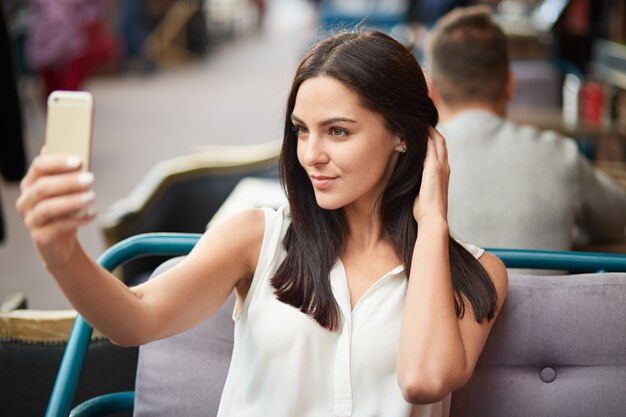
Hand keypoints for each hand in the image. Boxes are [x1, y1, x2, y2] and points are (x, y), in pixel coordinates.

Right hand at [15, 149, 95, 266]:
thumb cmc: (66, 210)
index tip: (78, 160)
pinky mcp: (40, 237)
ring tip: (92, 197)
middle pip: (43, 187)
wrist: (62, 243)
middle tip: (90, 179)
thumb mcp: (68, 191)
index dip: (58, 162)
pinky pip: (57, 227)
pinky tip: (92, 214)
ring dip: (72, 201)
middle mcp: (26, 200)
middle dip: (68, 182)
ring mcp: (31, 219)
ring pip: (48, 207)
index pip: (39, 167)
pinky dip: (77, 220)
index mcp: (31, 183)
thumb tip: (67, 147)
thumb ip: (68, 172)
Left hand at [413, 128, 449, 223]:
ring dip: (428, 129)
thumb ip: (418, 181)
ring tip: (418, 120)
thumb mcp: (421, 191)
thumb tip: (406, 177)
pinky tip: (417, 130)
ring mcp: (441, 166)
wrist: (432, 218)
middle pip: (440, 140)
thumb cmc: (424, 210)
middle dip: (431, 129)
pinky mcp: (434, 168)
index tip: (421, 129)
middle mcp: (444, 167)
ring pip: (437, 140)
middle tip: (419, 120)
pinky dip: (425, 136)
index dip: (432, 138)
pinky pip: (431, 146)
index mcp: (442, 172)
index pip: (439, 149)